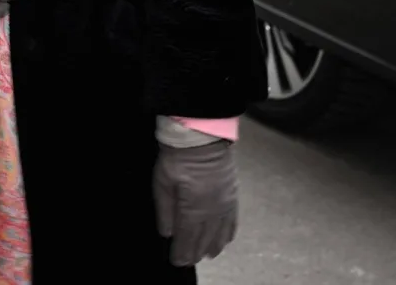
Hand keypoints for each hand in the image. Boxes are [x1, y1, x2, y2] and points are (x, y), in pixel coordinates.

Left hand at [153, 139, 237, 266]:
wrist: (202, 135)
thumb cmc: (179, 155)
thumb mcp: (163, 182)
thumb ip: (164, 210)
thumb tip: (167, 233)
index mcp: (195, 208)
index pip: (188, 238)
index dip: (182, 252)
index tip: (177, 261)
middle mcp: (213, 210)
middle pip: (205, 239)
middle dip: (196, 252)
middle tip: (188, 260)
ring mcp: (225, 202)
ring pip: (220, 232)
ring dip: (213, 246)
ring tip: (207, 255)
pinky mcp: (232, 194)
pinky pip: (232, 220)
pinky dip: (228, 233)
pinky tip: (225, 239)